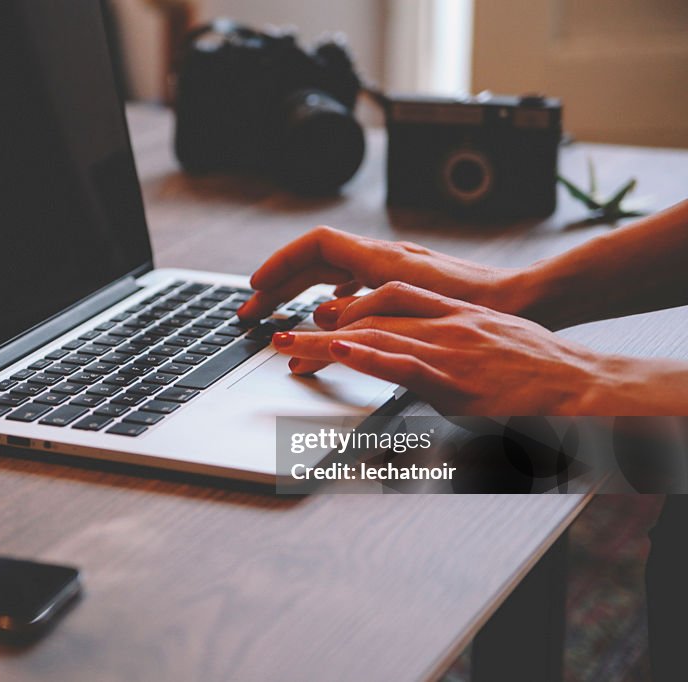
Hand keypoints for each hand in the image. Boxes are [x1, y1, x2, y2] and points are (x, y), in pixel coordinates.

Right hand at [237, 226, 533, 373]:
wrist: (524, 299)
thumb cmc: (480, 304)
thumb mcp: (416, 308)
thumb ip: (363, 312)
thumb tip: (320, 317)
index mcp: (382, 258)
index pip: (314, 246)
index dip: (280, 265)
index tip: (255, 286)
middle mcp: (385, 257)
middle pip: (315, 260)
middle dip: (278, 283)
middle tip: (251, 310)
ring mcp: (395, 268)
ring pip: (331, 272)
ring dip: (299, 290)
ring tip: (277, 313)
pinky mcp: (406, 283)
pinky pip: (351, 283)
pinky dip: (327, 295)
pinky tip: (325, 313)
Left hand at [268, 282, 615, 414]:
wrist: (583, 386)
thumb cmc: (541, 372)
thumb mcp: (491, 349)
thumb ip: (453, 355)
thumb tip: (424, 370)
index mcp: (452, 316)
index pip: (387, 300)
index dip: (347, 309)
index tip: (319, 321)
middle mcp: (443, 325)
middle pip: (367, 318)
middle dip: (320, 330)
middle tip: (282, 339)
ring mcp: (447, 350)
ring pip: (373, 337)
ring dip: (322, 344)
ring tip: (286, 348)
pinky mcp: (454, 379)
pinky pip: (402, 364)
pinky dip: (368, 356)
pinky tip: (338, 354)